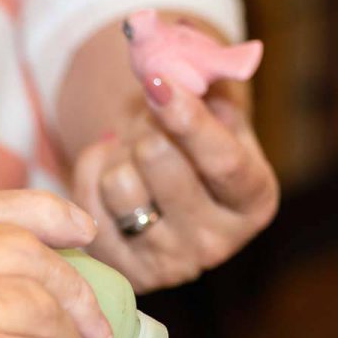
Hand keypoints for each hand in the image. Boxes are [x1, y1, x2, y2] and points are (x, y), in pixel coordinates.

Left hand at [70, 77, 278, 292]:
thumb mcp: (211, 105)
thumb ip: (202, 80)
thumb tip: (171, 66)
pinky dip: (90, 174)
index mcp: (254, 199)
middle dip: (146, 128)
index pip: (223, 161)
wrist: (158, 185)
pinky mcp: (122, 272)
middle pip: (160, 163)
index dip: (188, 119)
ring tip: (131, 157)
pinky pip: (84, 204)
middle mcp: (218, 242)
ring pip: (118, 183)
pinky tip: (110, 176)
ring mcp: (168, 265)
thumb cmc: (190, 139)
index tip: (158, 82)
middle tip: (150, 125)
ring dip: (117, 155)